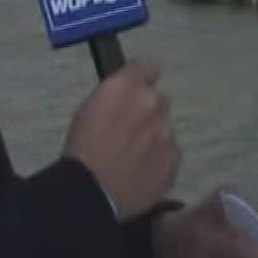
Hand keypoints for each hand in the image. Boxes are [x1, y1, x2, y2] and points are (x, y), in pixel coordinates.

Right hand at [62, 61, 177, 220]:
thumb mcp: (88, 109)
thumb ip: (115, 96)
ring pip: (165, 128)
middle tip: (130, 131)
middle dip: (148, 111)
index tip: (135, 91)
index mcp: (127, 86)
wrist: (93, 190)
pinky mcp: (175, 158)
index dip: (141, 79)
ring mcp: (167, 132)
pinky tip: (141, 171)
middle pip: (158, 100)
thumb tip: (127, 94)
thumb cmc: (82, 148)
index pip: (147, 67)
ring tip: (133, 157)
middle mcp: (152, 102)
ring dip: (154, 137)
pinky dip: (159, 159)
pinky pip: (170, 153)